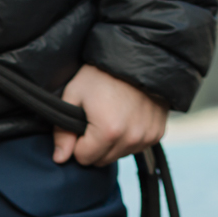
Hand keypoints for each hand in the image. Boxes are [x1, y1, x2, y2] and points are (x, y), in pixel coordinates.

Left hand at [53, 65, 167, 166]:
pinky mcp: (157, 134)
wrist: (137, 56)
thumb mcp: (74, 95)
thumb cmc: (102, 73)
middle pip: (101, 160)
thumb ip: (63, 131)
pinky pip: (135, 148)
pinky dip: (127, 139)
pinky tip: (126, 118)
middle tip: (95, 120)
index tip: (81, 124)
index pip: (84, 158)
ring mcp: (146, 137)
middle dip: (93, 146)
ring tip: (111, 116)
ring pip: (118, 156)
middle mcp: (130, 138)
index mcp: (108, 131)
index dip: (77, 143)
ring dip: (111, 144)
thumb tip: (60, 159)